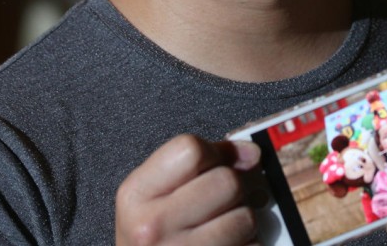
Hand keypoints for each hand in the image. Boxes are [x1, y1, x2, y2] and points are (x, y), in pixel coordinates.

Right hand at [115, 134, 261, 245]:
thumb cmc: (151, 233)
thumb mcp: (154, 192)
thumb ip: (198, 161)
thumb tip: (249, 152)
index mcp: (137, 194)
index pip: (191, 150)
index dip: (213, 152)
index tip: (215, 163)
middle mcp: (153, 226)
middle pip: (227, 182)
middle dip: (232, 189)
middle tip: (216, 203)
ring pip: (245, 218)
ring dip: (241, 221)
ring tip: (219, 227)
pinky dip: (248, 244)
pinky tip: (224, 244)